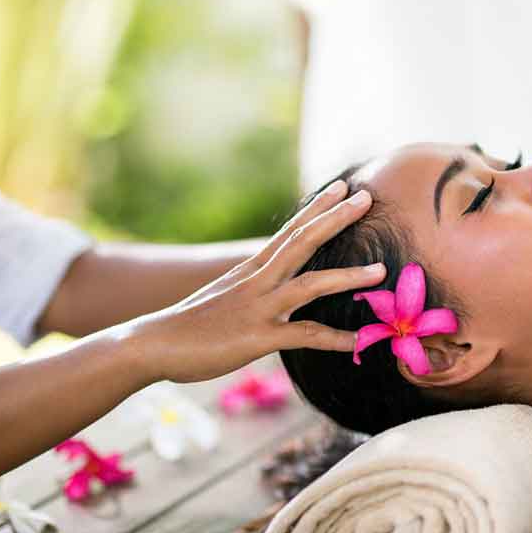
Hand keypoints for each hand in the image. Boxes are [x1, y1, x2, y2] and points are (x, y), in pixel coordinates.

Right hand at [129, 181, 384, 382]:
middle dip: (337, 219)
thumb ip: (255, 285)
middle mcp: (257, 280)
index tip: (343, 188)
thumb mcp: (226, 294)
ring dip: (347, 277)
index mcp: (252, 268)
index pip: (291, 230)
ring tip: (380, 270)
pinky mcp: (257, 337)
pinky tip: (358, 341)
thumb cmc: (190, 324)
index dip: (318, 208)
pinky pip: (303, 336)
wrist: (151, 344)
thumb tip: (277, 281)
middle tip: (368, 197)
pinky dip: (334, 339)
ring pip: (310, 285)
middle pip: (303, 241)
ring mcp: (258, 307)